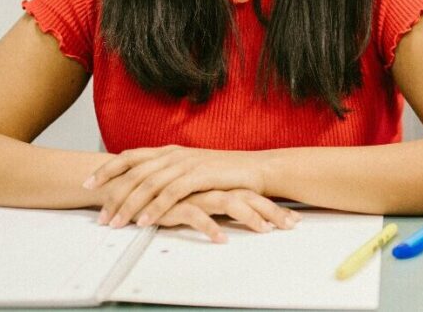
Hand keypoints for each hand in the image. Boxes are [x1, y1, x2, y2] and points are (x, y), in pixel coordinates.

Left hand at [83, 145, 278, 233]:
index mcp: (170, 151)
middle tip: (100, 215)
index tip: (88, 183)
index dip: (107, 168)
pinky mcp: (200, 175)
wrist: (256, 169)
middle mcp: (174, 154)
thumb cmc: (225, 173)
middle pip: (134, 172)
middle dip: (113, 194)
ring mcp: (187, 163)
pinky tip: (145, 220)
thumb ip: (169, 175)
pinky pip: (171, 193)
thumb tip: (145, 188)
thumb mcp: (192, 170)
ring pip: (149, 183)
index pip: (130, 156)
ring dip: (130, 205)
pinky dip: (155, 207)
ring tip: (117, 223)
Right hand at [155, 189, 301, 242]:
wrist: (131, 184)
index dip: (272, 206)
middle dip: (271, 211)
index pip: (251, 193)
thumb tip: (239, 213)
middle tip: (290, 225)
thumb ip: (216, 201)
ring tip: (264, 229)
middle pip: (247, 196)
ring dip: (248, 216)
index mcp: (217, 184)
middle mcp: (210, 186)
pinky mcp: (176, 204)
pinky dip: (210, 227)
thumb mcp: (196, 196)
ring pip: (228, 202)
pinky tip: (221, 239)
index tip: (291, 219)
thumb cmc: (164, 194)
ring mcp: (195, 193)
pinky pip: (196, 215)